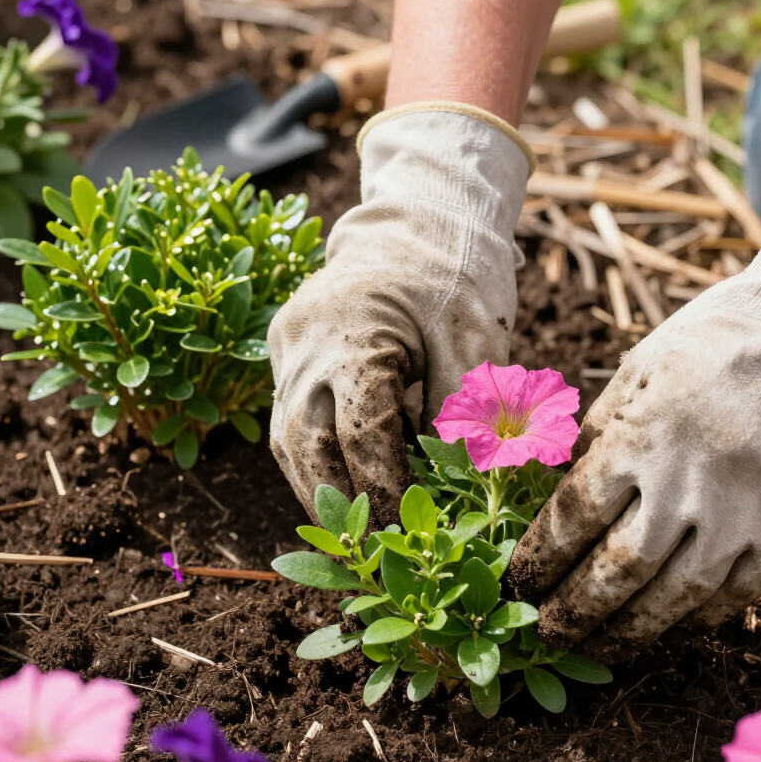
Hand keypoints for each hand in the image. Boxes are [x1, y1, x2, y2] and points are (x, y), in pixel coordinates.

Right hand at [268, 105, 533, 526]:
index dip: (384, 487)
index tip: (411, 526)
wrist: (416, 218)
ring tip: (359, 523)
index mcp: (351, 332)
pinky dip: (318, 453)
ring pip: (286, 437)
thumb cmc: (454, 273)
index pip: (359, 432)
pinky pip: (290, 415)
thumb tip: (464, 486)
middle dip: (340, 501)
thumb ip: (466, 413)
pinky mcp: (286, 349)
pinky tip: (349, 477)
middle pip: (303, 445)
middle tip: (377, 544)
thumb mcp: (475, 338)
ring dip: (321, 485)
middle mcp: (304, 342)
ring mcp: (287, 345)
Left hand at [510, 186, 760, 659]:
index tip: (519, 582)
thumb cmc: (713, 343)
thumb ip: (597, 434)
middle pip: (618, 571)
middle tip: (548, 633)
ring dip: (629, 631)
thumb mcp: (637, 371)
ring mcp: (745, 515)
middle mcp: (688, 487)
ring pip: (675, 598)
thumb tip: (562, 488)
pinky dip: (696, 618)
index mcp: (639, 440)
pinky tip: (668, 625)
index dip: (540, 558)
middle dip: (575, 611)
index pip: (574, 518)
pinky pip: (735, 594)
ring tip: (598, 646)